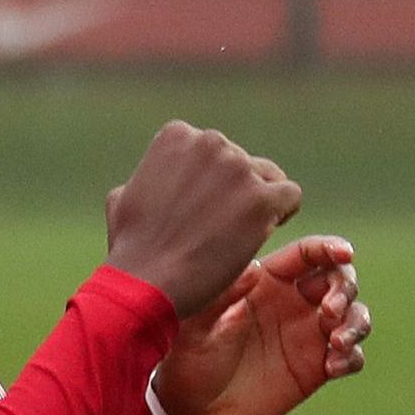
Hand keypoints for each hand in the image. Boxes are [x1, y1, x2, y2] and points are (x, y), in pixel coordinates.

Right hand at [101, 121, 301, 316]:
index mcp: (178, 134)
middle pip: (242, 162)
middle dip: (235, 191)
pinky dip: (283, 213)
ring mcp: (238, 168)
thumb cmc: (132, 249)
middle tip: (218, 228)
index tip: (201, 209)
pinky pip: (290, 195)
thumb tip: (163, 172)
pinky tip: (264, 232)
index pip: (213, 150)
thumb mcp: (124, 196)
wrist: (146, 280)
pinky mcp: (261, 199)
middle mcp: (210, 142)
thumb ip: (152, 174)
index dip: (212, 181)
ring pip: (269, 177)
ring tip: (238, 234)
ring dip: (258, 202)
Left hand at [155, 236, 367, 414]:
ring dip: (356, 322)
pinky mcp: (317, 369)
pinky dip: (352, 356)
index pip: (308, 254)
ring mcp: (308, 336)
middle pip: (340, 278)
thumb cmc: (186, 360)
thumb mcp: (196, 326)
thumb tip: (254, 271)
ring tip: (336, 344)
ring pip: (354, 314)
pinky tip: (333, 367)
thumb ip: (223, 297)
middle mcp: (293, 302)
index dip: (331, 247)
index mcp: (267, 281)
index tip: (346, 253)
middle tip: (329, 312)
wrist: (191, 411)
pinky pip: (352, 355)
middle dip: (345, 288)